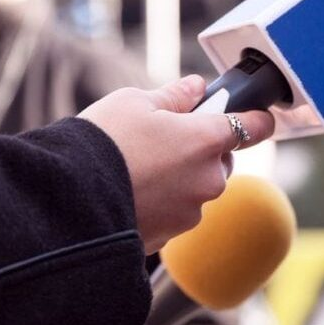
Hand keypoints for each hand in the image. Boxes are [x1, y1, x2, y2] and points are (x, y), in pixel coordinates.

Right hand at [78, 75, 274, 252]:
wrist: (67, 197)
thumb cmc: (101, 142)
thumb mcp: (134, 103)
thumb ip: (174, 96)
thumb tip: (197, 88)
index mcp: (207, 139)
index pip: (253, 126)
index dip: (256, 118)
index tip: (256, 115)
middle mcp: (208, 179)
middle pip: (221, 160)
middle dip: (202, 150)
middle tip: (164, 139)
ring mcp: (192, 211)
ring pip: (197, 189)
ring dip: (181, 179)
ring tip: (139, 168)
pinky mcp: (171, 236)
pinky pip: (176, 212)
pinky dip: (163, 202)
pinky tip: (132, 192)